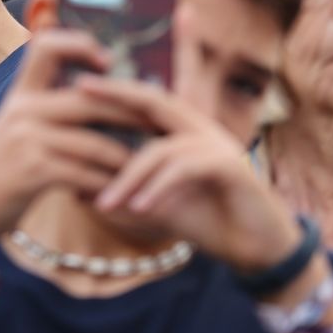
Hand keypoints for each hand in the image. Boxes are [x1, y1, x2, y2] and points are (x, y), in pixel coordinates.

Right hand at [0, 31, 141, 258]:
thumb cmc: (2, 169)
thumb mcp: (16, 129)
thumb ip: (47, 108)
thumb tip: (102, 96)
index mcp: (19, 94)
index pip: (45, 47)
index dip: (79, 44)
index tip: (107, 61)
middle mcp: (21, 110)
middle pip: (89, 99)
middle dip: (132, 113)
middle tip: (162, 124)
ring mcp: (25, 140)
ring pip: (95, 143)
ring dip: (127, 159)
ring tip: (148, 166)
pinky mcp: (32, 171)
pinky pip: (85, 174)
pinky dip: (108, 185)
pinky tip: (120, 192)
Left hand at [82, 75, 303, 273]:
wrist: (256, 248)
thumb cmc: (207, 222)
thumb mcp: (157, 206)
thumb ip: (124, 194)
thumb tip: (76, 190)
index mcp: (184, 133)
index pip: (146, 101)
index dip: (114, 90)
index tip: (77, 84)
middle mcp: (202, 131)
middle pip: (156, 101)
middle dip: (117, 94)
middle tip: (80, 91)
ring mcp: (219, 146)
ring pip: (160, 151)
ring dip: (129, 179)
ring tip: (104, 206)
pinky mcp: (231, 167)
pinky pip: (185, 170)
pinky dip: (159, 188)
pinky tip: (139, 209)